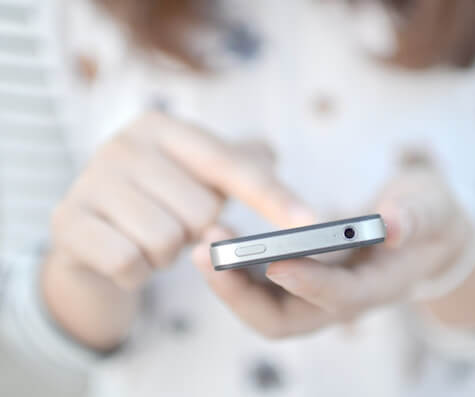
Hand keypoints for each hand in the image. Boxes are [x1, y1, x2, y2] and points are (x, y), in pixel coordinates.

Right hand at [48, 111, 312, 289]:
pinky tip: (127, 255)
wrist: (92, 232)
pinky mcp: (68, 222)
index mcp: (163, 126)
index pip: (232, 166)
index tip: (310, 223)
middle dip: (197, 233)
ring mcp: (90, 181)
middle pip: (202, 213)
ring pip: (167, 241)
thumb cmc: (160, 198)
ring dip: (166, 254)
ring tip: (150, 238)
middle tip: (175, 223)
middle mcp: (123, 144)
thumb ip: (243, 163)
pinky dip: (138, 271)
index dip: (273, 197)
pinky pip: (129, 263)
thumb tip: (277, 160)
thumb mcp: (199, 174)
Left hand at [194, 151, 474, 337]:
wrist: (424, 234)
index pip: (340, 297)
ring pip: (266, 310)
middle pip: (286, 320)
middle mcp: (342, 299)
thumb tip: (391, 223)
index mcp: (378, 286)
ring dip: (231, 285)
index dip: (310, 282)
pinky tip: (217, 242)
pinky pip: (262, 290)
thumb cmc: (428, 218)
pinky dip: (236, 272)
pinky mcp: (303, 281)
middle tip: (207, 253)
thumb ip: (416, 216)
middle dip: (243, 295)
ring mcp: (318, 294)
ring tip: (203, 245)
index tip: (275, 261)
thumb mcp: (432, 208)